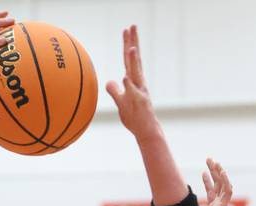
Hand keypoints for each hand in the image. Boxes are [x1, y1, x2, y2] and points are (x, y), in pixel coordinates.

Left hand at [106, 26, 159, 141]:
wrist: (145, 130)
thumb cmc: (134, 117)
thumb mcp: (121, 102)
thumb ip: (115, 91)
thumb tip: (110, 82)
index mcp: (133, 81)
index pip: (129, 59)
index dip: (128, 44)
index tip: (127, 30)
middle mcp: (138, 83)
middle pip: (134, 60)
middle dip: (133, 43)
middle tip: (132, 26)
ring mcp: (139, 92)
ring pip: (136, 73)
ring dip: (134, 61)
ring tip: (132, 47)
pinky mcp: (139, 103)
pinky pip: (132, 93)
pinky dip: (128, 85)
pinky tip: (125, 77)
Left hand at [202, 158, 233, 205]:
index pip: (211, 193)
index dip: (208, 182)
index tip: (203, 172)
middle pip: (218, 185)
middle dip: (213, 172)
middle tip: (209, 160)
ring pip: (223, 185)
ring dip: (219, 172)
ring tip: (214, 161)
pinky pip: (227, 191)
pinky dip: (225, 180)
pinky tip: (222, 171)